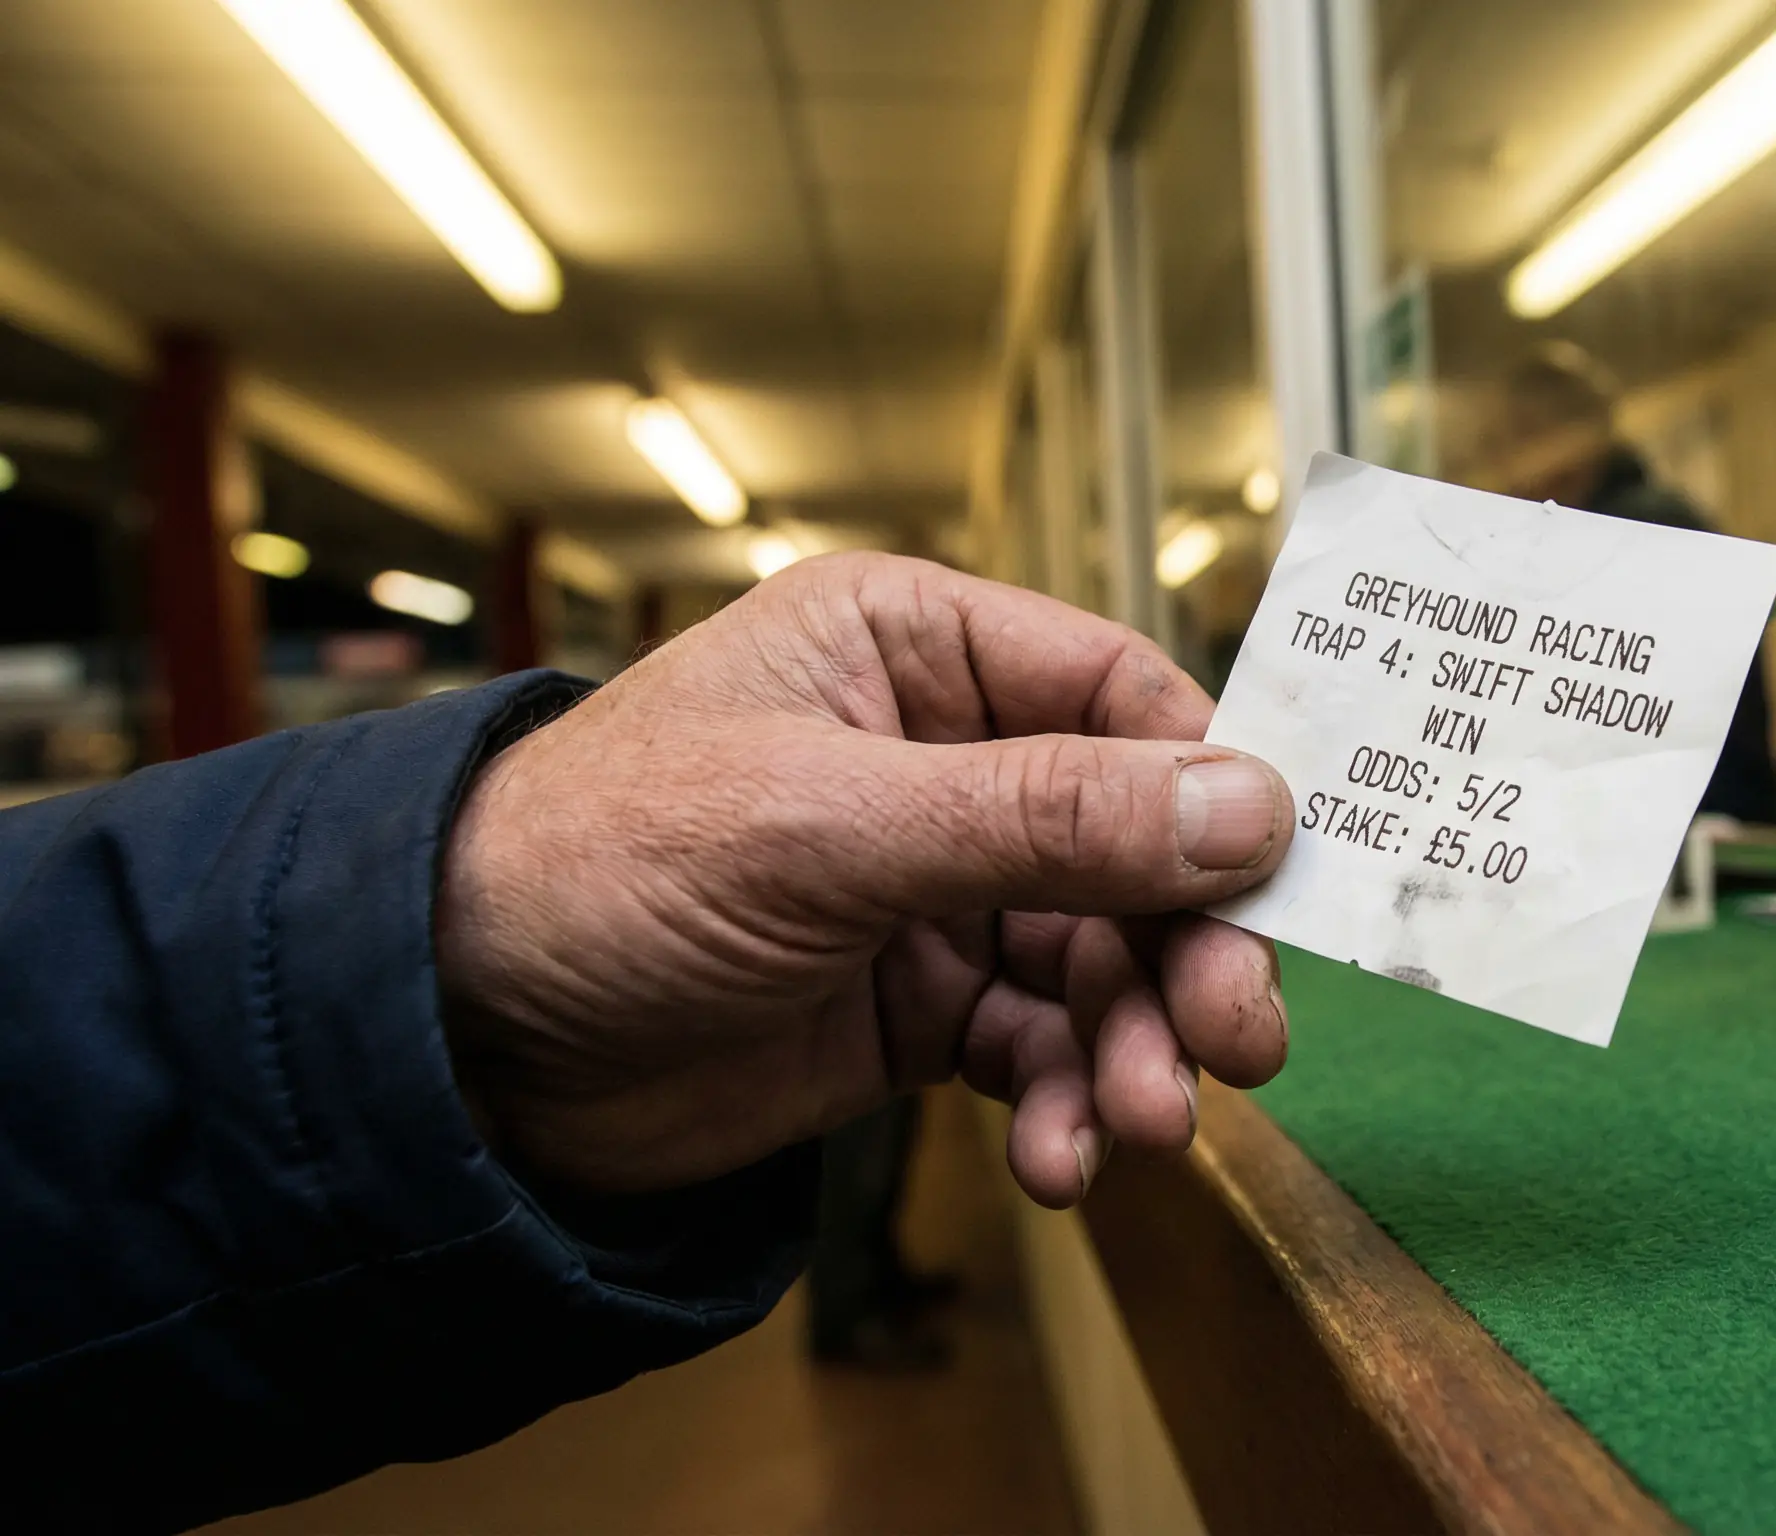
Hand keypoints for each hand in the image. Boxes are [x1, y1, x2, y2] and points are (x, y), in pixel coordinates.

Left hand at [435, 553, 1293, 1208]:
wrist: (452, 1045)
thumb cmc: (599, 866)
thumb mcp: (832, 827)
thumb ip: (1047, 818)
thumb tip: (1247, 808)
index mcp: (914, 650)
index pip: (1119, 695)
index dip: (1213, 788)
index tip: (1279, 885)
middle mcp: (941, 756)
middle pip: (1134, 843)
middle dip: (1183, 951)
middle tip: (1233, 1042)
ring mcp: (933, 885)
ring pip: (1097, 957)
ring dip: (1130, 1046)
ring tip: (1137, 1130)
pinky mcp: (915, 1000)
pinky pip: (1037, 1042)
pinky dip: (1065, 1100)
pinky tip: (1061, 1159)